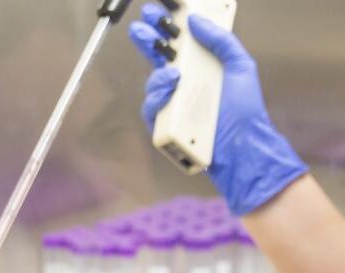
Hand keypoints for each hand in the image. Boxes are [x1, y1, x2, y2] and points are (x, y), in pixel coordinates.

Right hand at [129, 3, 307, 215]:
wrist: (242, 144)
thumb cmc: (244, 111)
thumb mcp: (240, 66)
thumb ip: (221, 40)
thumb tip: (197, 19)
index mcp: (201, 68)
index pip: (179, 42)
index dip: (167, 24)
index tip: (160, 8)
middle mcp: (185, 84)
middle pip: (159, 57)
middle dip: (148, 39)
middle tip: (142, 26)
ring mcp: (174, 104)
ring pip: (152, 83)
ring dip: (158, 74)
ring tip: (173, 75)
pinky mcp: (166, 124)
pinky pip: (151, 107)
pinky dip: (158, 97)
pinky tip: (170, 92)